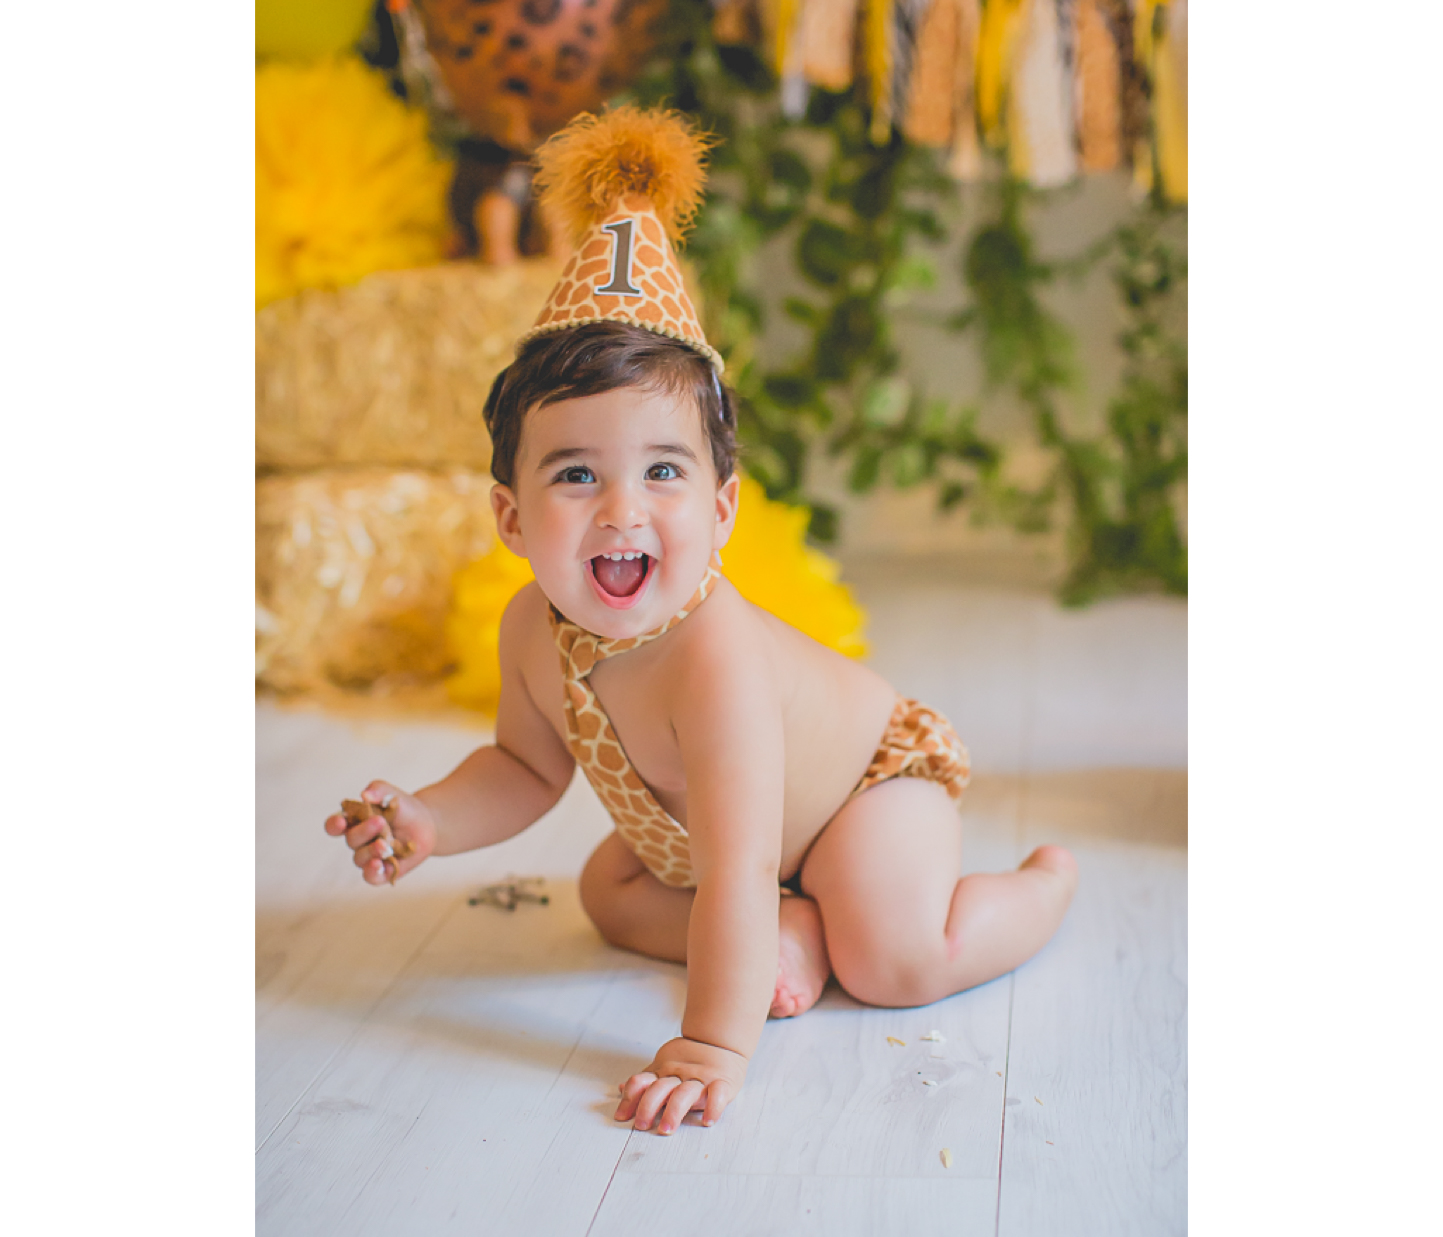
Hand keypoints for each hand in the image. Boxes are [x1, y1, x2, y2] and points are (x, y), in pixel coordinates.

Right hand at [323, 780, 436, 886]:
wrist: (426, 824)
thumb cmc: (402, 807)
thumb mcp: (392, 794)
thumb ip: (378, 790)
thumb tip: (365, 794)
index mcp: (353, 821)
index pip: (334, 826)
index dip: (334, 825)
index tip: (341, 821)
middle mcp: (358, 841)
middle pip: (351, 840)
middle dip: (364, 831)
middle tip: (380, 822)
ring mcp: (368, 857)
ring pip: (360, 859)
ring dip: (371, 851)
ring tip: (385, 844)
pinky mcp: (382, 871)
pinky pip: (371, 876)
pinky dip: (371, 872)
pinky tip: (378, 864)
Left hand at [614, 1037, 747, 1133]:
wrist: (719, 1041)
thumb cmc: (688, 1060)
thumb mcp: (663, 1066)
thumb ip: (645, 1080)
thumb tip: (619, 1088)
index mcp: (663, 1072)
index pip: (641, 1082)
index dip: (629, 1098)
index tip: (621, 1118)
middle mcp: (679, 1075)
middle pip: (660, 1088)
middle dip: (648, 1106)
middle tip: (641, 1125)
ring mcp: (701, 1078)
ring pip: (685, 1093)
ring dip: (674, 1111)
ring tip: (666, 1129)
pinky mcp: (722, 1082)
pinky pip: (718, 1093)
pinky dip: (714, 1107)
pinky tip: (707, 1120)